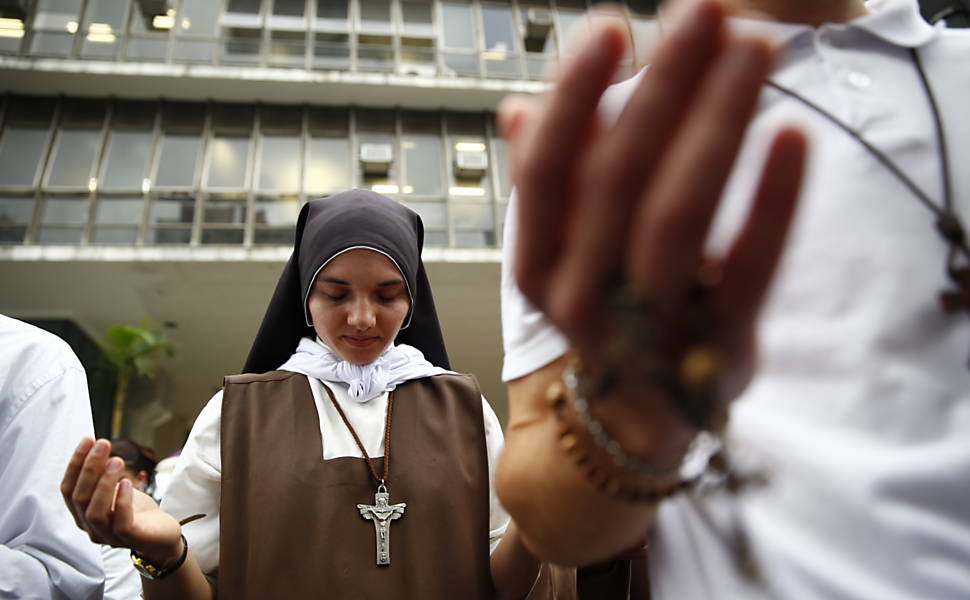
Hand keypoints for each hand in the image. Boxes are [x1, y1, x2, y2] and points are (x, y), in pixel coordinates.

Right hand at [61, 438, 182, 565]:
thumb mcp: (116, 490)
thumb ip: (103, 476)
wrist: (161, 534)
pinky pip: (121, 523)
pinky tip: (127, 482)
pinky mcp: (130, 539)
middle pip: (80, 498)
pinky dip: (122, 500)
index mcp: (82, 513)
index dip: (75, 464)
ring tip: (117, 461)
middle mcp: (90, 526)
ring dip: (104, 483)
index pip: (68, 489)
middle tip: (103, 444)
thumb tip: (97, 446)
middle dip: (90, 468)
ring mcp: (109, 536)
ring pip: (95, 512)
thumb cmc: (136, 511)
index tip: (87, 440)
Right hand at [501, 0, 806, 403]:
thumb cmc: (606, 310)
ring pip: (677, 216)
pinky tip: (794, 136)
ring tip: (754, 48)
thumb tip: (517, 106)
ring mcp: (652, 328)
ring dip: (717, 124)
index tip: (610, 26)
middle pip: (617, 181)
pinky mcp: (722, 346)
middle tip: (705, 11)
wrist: (641, 418)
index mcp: (539, 266)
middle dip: (663, 88)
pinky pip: (750, 270)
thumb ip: (551, 182)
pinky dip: (774, 203)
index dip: (574, 97)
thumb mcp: (564, 251)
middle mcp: (582, 300)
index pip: (546, 173)